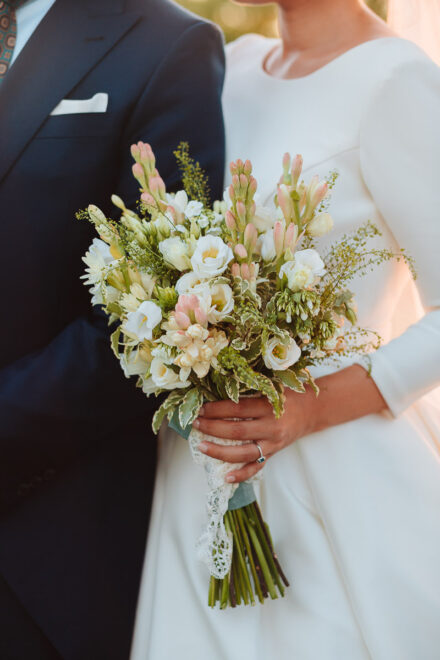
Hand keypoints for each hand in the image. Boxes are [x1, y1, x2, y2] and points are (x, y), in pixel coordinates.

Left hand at [193, 388, 316, 482]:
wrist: (312, 411)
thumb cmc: (287, 396)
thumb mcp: (271, 388)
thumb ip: (249, 392)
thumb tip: (216, 394)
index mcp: (269, 406)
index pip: (237, 408)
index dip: (216, 409)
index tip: (200, 408)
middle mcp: (271, 427)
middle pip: (237, 430)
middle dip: (213, 428)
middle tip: (196, 424)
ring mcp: (272, 444)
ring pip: (243, 452)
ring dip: (219, 451)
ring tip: (202, 447)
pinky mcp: (273, 454)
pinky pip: (256, 468)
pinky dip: (241, 474)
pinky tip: (226, 477)